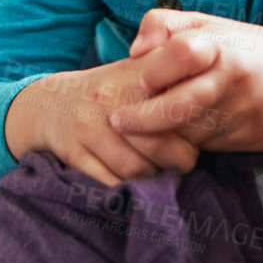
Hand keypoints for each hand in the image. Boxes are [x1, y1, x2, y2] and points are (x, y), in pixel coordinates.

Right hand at [4, 38, 215, 185]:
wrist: (50, 104)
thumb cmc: (109, 91)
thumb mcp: (137, 72)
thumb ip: (172, 74)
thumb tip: (213, 91)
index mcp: (132, 77)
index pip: (173, 107)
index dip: (191, 131)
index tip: (198, 139)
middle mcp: (108, 100)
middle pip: (158, 145)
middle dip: (178, 161)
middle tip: (186, 162)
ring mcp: (88, 128)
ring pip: (135, 169)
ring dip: (154, 178)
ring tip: (161, 171)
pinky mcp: (73, 153)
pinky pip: (110, 183)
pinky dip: (128, 189)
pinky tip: (136, 182)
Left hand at [108, 10, 262, 152]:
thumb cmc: (241, 46)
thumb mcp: (205, 23)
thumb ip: (161, 25)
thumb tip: (134, 52)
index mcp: (220, 45)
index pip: (180, 53)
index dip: (153, 70)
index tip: (135, 81)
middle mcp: (233, 78)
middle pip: (180, 105)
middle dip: (143, 119)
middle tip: (116, 122)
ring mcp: (244, 111)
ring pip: (191, 133)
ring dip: (162, 136)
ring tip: (139, 133)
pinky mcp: (251, 137)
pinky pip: (209, 148)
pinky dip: (187, 146)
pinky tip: (175, 139)